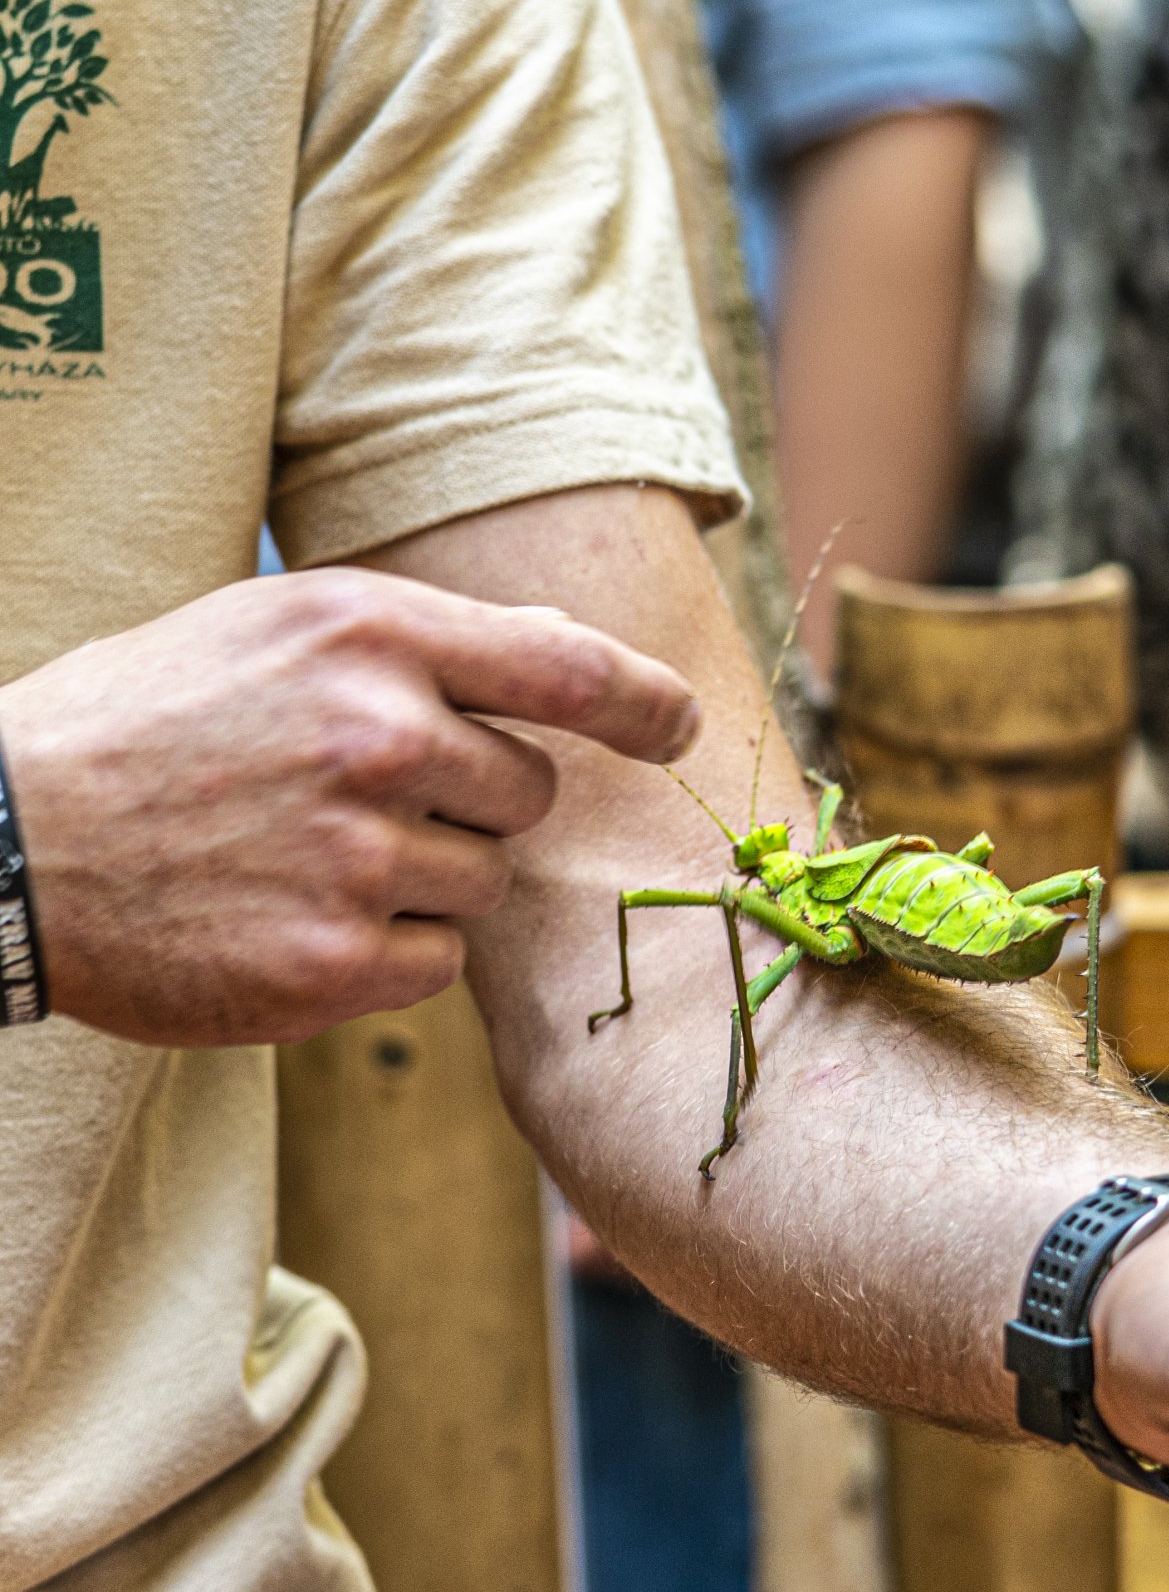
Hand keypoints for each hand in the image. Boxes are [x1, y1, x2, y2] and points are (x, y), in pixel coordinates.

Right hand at [0, 568, 699, 1045]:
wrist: (1, 838)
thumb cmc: (153, 719)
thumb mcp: (278, 628)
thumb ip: (425, 639)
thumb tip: (568, 647)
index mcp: (371, 636)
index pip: (569, 670)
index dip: (644, 703)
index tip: (678, 728)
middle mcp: (378, 737)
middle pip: (529, 796)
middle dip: (474, 804)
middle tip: (359, 800)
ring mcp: (356, 855)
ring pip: (486, 885)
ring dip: (427, 881)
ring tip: (309, 856)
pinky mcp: (331, 963)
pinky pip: (438, 963)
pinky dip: (388, 952)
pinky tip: (297, 917)